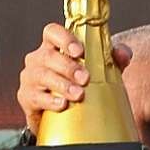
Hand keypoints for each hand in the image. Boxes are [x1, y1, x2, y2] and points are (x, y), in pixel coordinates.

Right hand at [16, 21, 130, 131]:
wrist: (62, 117)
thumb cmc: (79, 85)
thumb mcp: (98, 70)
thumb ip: (112, 58)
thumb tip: (123, 53)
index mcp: (53, 46)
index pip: (52, 32)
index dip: (64, 38)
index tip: (79, 51)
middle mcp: (38, 58)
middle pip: (48, 55)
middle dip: (68, 67)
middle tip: (85, 78)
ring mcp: (30, 78)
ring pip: (42, 76)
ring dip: (61, 84)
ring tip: (78, 94)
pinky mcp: (26, 97)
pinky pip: (35, 97)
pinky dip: (50, 101)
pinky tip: (62, 104)